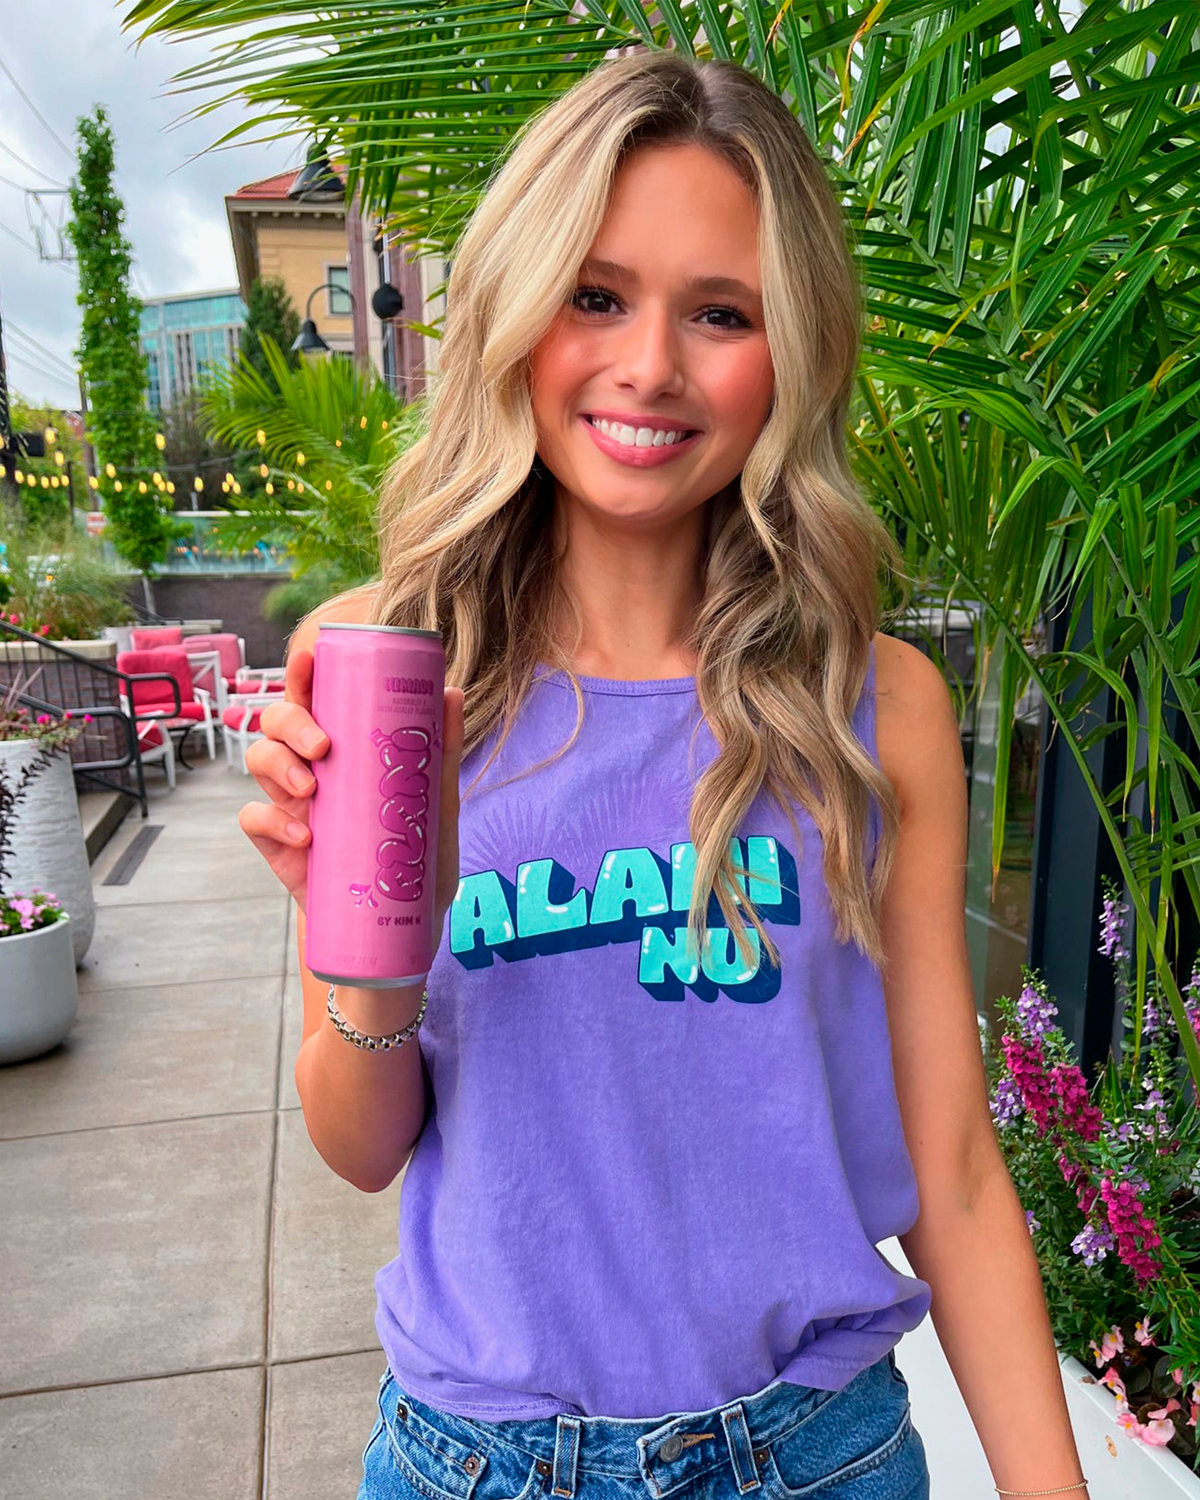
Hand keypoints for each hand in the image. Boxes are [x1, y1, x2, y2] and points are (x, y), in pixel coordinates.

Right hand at [239, 647, 463, 930]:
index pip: (313, 698)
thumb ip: (440, 750)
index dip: (302, 674)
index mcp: (341, 746)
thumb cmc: (413, 853)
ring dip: (278, 765)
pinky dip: (273, 820)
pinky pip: (253, 818)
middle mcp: (309, 766)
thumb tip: (451, 692)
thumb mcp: (436, 801)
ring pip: (258, 758)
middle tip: (323, 745)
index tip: (309, 658)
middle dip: (291, 722)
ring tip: (311, 788)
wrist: (398, 921)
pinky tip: (305, 835)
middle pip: (275, 721)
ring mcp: (289, 803)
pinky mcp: (277, 843)